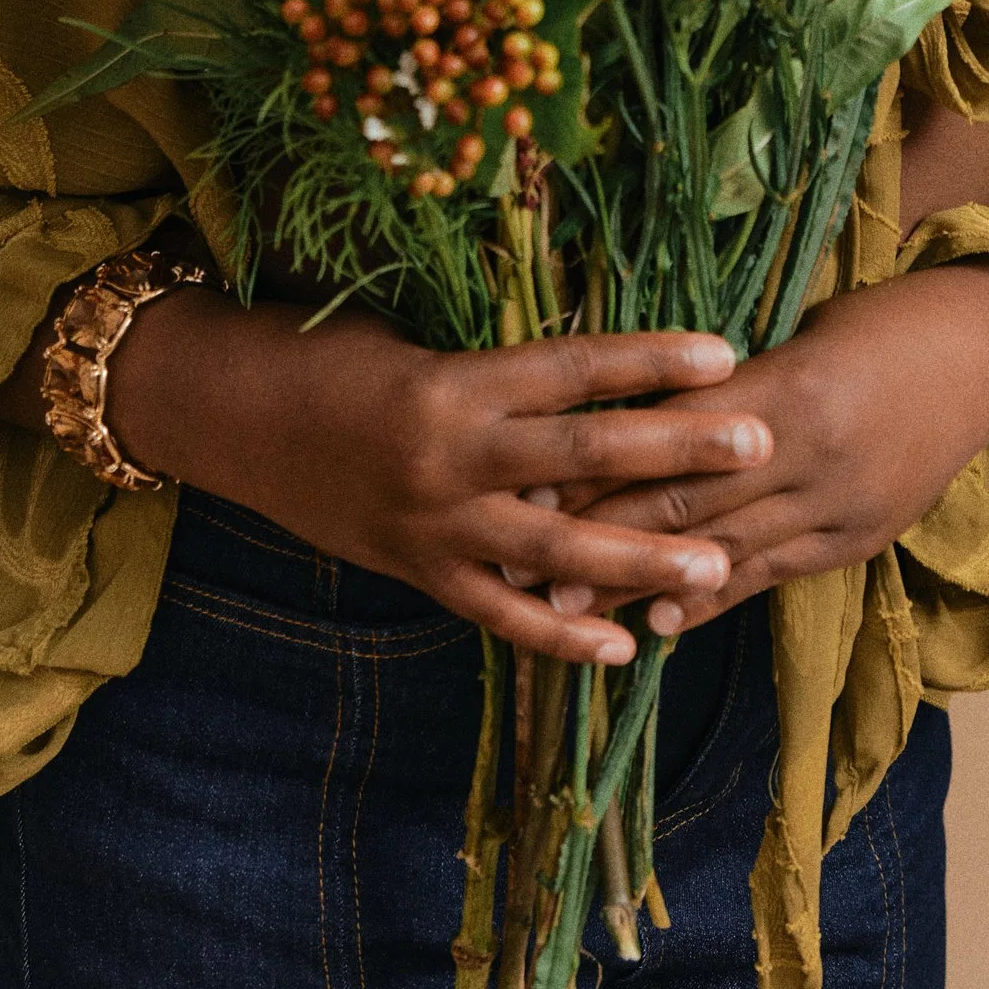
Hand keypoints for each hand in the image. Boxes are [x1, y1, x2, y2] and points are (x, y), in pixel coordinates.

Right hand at [104, 293, 775, 666]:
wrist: (229, 411)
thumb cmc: (327, 353)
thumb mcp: (414, 340)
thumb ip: (499, 369)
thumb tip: (595, 375)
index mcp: (455, 382)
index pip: (573, 369)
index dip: (650, 361)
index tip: (725, 352)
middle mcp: (451, 455)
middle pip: (585, 456)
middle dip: (678, 452)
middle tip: (759, 440)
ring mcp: (434, 523)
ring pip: (557, 550)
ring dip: (642, 560)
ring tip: (721, 563)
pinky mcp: (415, 570)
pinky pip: (499, 613)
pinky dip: (559, 636)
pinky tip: (622, 648)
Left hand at [542, 260, 988, 627]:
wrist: (983, 356)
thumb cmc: (881, 322)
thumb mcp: (801, 334)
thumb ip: (730, 382)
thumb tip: (640, 409)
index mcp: (790, 390)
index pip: (674, 435)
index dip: (603, 463)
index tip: (535, 482)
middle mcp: (812, 457)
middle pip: (688, 502)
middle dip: (603, 536)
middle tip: (527, 564)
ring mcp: (839, 507)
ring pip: (724, 551)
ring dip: (642, 580)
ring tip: (571, 605)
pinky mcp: (857, 540)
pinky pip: (773, 575)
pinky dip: (714, 597)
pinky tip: (662, 623)